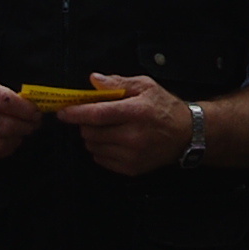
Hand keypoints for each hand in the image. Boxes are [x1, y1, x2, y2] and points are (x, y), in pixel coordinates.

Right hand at [0, 76, 44, 164]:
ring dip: (16, 140)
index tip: (36, 112)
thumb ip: (2, 93)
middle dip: (25, 127)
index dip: (26, 109)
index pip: (6, 101)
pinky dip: (4, 150)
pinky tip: (8, 142)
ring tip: (22, 134)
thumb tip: (30, 106)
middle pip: (4, 125)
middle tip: (34, 125)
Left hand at [57, 73, 196, 177]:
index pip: (98, 114)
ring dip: (93, 137)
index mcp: (136, 112)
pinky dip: (101, 150)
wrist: (186, 135)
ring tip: (107, 129)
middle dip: (86, 123)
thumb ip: (118, 83)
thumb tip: (93, 80)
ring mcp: (131, 155)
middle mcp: (133, 136)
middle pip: (91, 132)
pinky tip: (114, 141)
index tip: (62, 112)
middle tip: (95, 117)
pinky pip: (101, 160)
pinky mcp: (130, 169)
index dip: (76, 113)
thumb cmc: (163, 106)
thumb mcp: (145, 86)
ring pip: (93, 147)